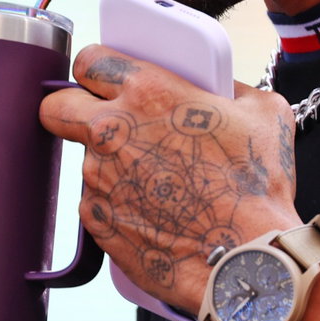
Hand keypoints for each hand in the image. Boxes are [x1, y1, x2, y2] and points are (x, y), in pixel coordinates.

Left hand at [39, 44, 302, 312]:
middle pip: (56, 104)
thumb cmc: (255, 188)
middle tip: (100, 119)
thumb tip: (225, 89)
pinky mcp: (96, 218)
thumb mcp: (263, 114)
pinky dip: (116, 203)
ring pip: (81, 157)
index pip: (89, 60)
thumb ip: (234, 89)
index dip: (97, 69)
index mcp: (146, 92)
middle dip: (71, 108)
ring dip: (107, 162)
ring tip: (151, 179)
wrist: (244, 260)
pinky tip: (152, 212)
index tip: (107, 80)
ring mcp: (97, 177)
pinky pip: (94, 201)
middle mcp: (111, 130)